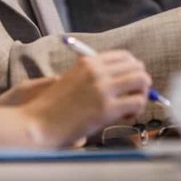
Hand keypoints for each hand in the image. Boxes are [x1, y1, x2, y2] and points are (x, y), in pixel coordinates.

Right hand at [0, 50, 151, 147]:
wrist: (38, 124)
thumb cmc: (53, 108)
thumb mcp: (71, 80)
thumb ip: (93, 75)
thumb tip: (120, 79)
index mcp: (88, 62)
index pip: (124, 56)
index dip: (133, 69)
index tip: (130, 82)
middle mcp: (97, 71)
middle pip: (137, 66)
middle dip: (140, 83)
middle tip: (133, 97)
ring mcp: (103, 89)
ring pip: (142, 81)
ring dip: (141, 95)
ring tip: (129, 108)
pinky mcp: (107, 108)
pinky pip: (137, 102)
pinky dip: (137, 109)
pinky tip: (126, 117)